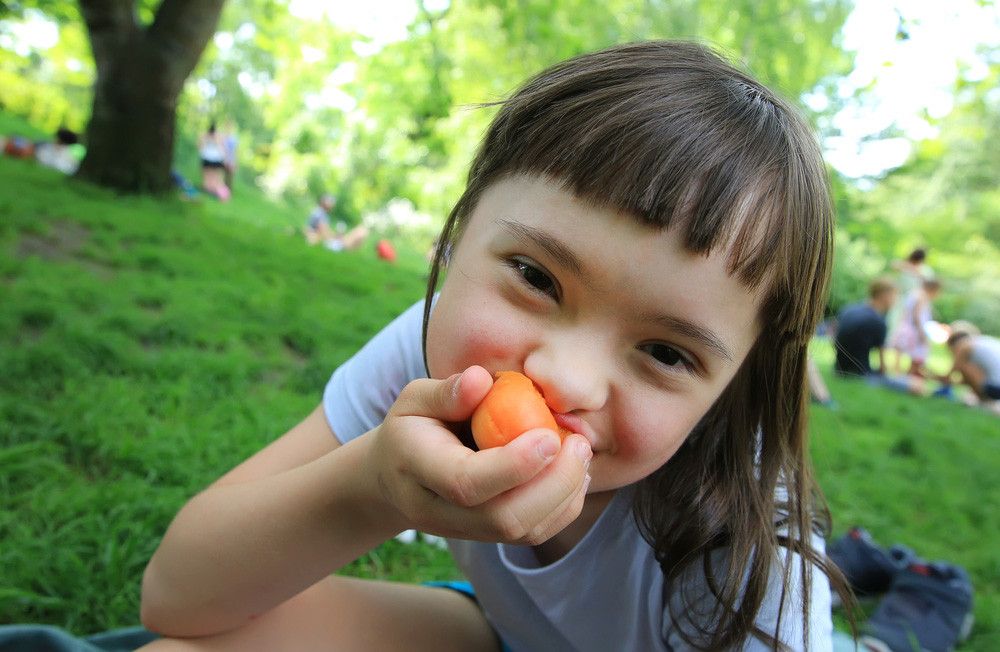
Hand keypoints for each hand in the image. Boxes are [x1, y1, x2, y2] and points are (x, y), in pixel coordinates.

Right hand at [362, 366, 591, 545]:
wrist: (395, 478)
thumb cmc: (412, 427)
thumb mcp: (415, 399)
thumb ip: (446, 392)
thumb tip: (481, 380)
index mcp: (416, 469)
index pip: (466, 482)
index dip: (513, 465)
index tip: (550, 437)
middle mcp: (438, 512)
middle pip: (502, 518)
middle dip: (552, 485)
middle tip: (579, 445)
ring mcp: (465, 531)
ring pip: (522, 532)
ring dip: (564, 495)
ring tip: (580, 453)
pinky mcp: (489, 536)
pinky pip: (532, 534)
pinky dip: (563, 506)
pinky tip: (573, 473)